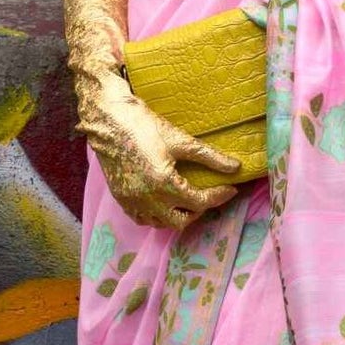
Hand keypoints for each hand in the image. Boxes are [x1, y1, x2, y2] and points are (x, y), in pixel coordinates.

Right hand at [74, 65, 240, 228]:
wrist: (108, 121)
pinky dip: (157, 216)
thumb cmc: (144, 126)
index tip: (230, 188)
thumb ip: (210, 157)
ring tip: (187, 199)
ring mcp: (132, 201)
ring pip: (161, 223)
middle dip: (199, 210)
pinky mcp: (121, 199)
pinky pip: (143, 219)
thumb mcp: (180, 140)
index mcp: (163, 184)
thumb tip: (236, 167)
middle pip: (182, 220)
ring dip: (178, 215)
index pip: (199, 202)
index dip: (218, 196)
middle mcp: (147, 198)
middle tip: (207, 195)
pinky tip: (164, 202)